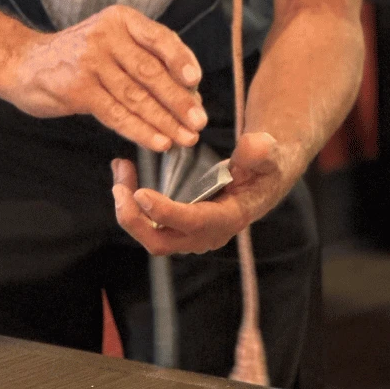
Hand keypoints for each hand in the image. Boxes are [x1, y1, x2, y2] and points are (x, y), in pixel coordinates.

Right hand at [0, 4, 205, 150]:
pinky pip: (116, 114)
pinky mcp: (78, 90)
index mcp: (122, 20)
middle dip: (179, 100)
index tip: (197, 82)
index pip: (160, 38)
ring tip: (184, 137)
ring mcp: (90, 63)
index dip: (181, 60)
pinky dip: (140, 130)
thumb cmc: (79, 54)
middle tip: (199, 121)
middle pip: (150, 72)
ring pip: (136, 96)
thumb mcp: (111, 39)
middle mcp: (107, 36)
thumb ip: (145, 55)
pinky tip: (157, 141)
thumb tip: (189, 89)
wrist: (25, 63)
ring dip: (164, 121)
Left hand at [111, 131, 288, 253]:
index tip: (141, 193)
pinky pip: (150, 222)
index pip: (192, 223)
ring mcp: (191, 233)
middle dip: (134, 218)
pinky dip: (133, 202)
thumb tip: (249, 146)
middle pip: (160, 242)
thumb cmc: (268, 165)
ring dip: (128, 207)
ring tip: (120, 169)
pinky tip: (125, 175)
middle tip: (119, 186)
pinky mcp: (180, 225)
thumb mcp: (270, 154)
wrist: (266, 177)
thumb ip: (261, 150)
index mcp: (229, 218)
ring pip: (150, 233)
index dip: (164, 212)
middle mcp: (206, 234)